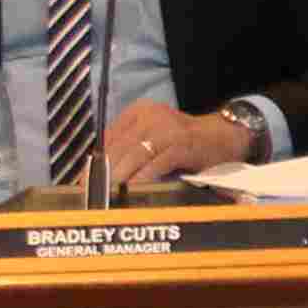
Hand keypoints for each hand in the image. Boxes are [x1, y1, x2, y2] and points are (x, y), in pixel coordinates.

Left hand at [96, 100, 256, 188]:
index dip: (94, 162)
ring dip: (119, 177)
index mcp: (138, 112)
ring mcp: (167, 128)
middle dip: (103, 173)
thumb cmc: (185, 142)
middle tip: (92, 194)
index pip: (108, 138)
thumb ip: (130, 147)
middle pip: (118, 147)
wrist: (225, 136)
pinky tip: (132, 191)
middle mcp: (150, 116)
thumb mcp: (154, 135)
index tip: (83, 183)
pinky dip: (143, 178)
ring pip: (134, 154)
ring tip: (107, 195)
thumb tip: (101, 172)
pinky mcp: (182, 143)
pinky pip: (156, 162)